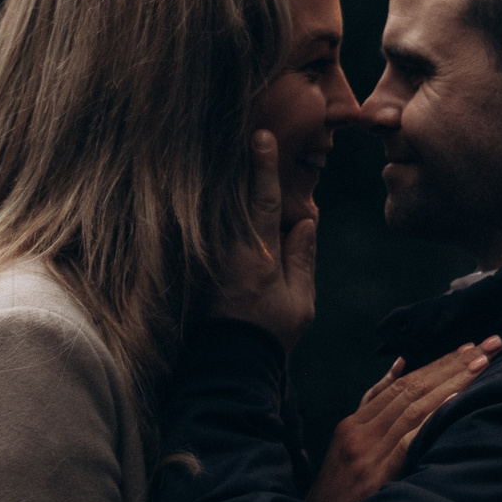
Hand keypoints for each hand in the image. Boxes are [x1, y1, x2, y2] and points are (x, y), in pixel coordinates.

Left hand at [211, 130, 318, 353]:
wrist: (227, 368)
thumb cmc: (268, 336)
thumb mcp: (299, 302)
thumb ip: (302, 258)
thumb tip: (305, 222)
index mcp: (256, 254)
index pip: (261, 200)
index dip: (262, 166)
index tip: (260, 135)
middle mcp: (226, 250)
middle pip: (229, 197)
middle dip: (232, 166)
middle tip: (233, 133)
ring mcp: (207, 260)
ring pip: (214, 213)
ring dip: (218, 187)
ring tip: (219, 159)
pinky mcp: (196, 271)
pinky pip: (204, 232)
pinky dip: (209, 214)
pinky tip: (210, 199)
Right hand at [306, 337, 500, 501]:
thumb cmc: (338, 493)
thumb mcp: (348, 446)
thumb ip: (372, 407)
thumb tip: (400, 366)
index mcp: (354, 424)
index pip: (402, 383)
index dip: (438, 362)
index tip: (470, 347)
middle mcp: (360, 432)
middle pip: (412, 388)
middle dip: (454, 364)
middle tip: (489, 345)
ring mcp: (367, 453)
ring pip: (414, 407)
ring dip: (453, 382)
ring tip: (484, 363)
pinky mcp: (376, 477)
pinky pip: (409, 439)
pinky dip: (434, 417)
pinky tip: (458, 401)